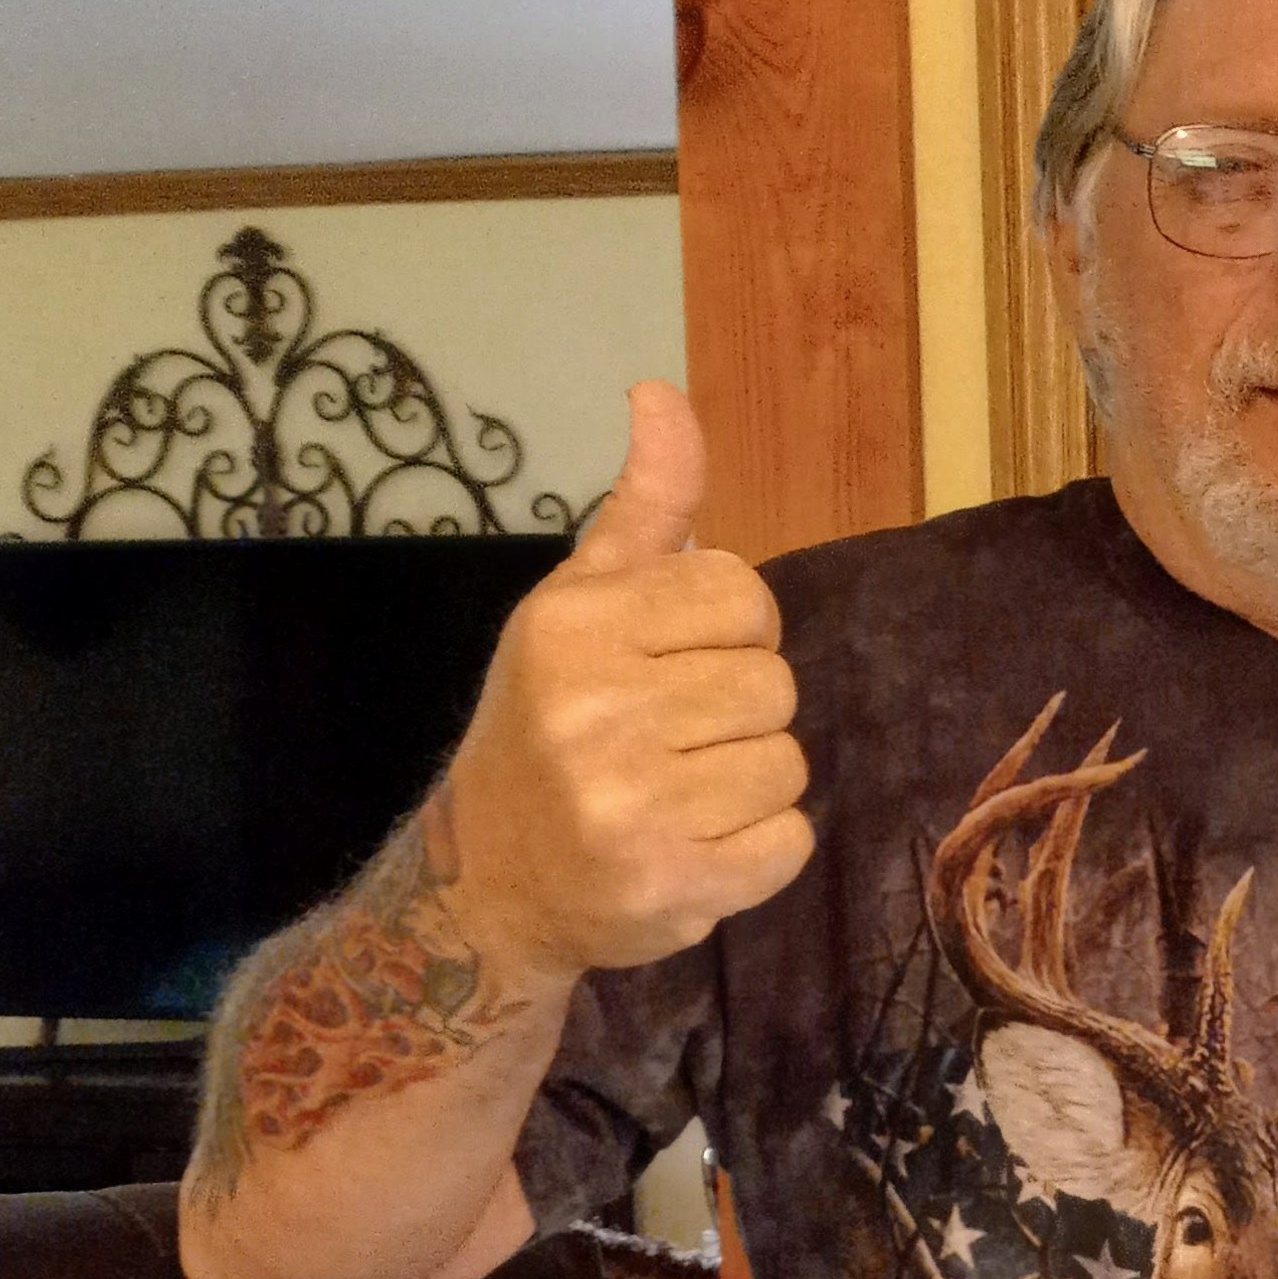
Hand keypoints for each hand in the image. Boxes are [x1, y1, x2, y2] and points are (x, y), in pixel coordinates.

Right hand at [442, 380, 812, 979]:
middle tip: (670, 743)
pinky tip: (693, 847)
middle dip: (738, 713)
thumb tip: (662, 392)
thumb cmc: (547, 726)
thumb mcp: (579, 603)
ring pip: (787, 764)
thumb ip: (644, 507)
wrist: (487, 885)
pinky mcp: (672, 886)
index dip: (731, 631)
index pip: (742, 594)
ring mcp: (632, 807)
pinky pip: (790, 842)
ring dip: (749, 785)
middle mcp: (595, 710)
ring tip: (678, 796)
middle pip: (773, 684)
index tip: (677, 664)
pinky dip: (759, 851)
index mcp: (575, 625)